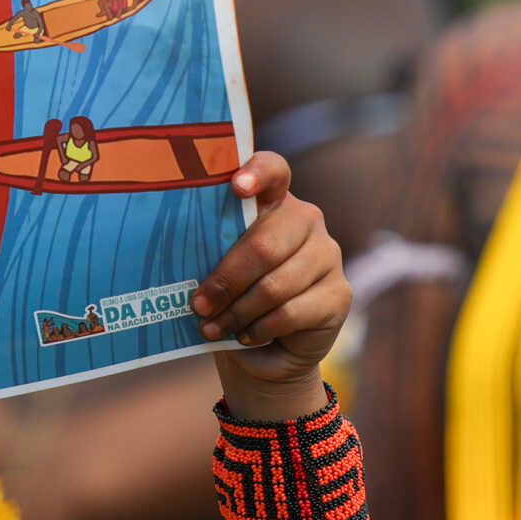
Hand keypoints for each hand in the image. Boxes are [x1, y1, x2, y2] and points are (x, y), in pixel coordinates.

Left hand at [191, 154, 348, 422]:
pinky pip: (291, 312)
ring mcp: (327, 255)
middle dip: (226, 281)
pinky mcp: (339, 294)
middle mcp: (307, 220)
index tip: (236, 187)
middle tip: (199, 306)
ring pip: (275, 285)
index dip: (256, 173)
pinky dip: (260, 329)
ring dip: (237, 313)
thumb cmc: (234, 298)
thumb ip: (211, 256)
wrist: (266, 348)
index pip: (273, 171)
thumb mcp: (218, 271)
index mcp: (273, 202)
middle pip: (264, 245)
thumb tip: (182, 271)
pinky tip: (247, 335)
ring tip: (213, 328)